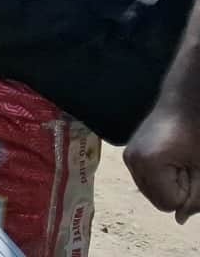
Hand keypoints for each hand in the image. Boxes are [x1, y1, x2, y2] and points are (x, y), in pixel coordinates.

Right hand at [124, 101, 199, 222]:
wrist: (184, 102)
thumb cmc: (196, 132)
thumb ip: (195, 198)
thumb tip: (180, 219)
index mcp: (148, 163)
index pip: (169, 203)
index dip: (187, 192)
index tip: (192, 169)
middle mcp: (132, 161)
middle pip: (157, 200)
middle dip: (176, 191)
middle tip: (187, 164)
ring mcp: (128, 157)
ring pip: (151, 192)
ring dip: (168, 185)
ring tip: (178, 161)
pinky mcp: (130, 154)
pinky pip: (146, 180)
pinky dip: (159, 177)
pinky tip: (169, 159)